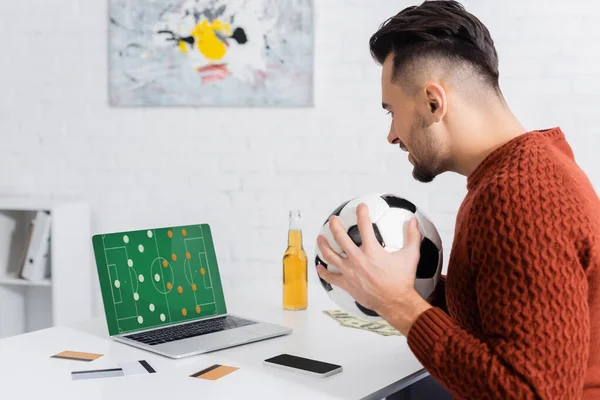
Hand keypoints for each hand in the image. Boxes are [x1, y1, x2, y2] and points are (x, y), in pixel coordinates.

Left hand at [316, 203, 431, 335]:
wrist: (395, 302)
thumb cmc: (402, 280)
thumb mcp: (411, 256)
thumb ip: (412, 237)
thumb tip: (414, 221)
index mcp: (372, 250)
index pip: (364, 225)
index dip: (362, 213)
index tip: (361, 206)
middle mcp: (357, 259)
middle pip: (340, 237)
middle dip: (335, 225)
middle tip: (333, 219)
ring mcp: (349, 272)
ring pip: (330, 255)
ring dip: (323, 245)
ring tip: (320, 237)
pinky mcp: (346, 284)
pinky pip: (330, 277)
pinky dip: (323, 271)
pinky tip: (319, 266)